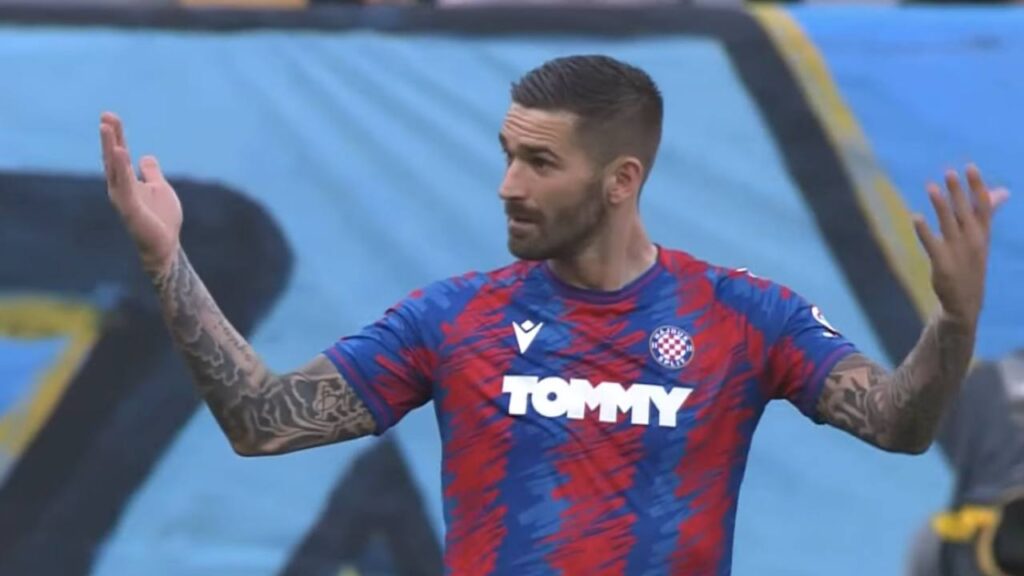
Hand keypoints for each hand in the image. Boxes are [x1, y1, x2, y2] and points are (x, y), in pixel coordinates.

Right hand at [100, 112, 181, 276]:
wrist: (166, 245)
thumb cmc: (161, 219)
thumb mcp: (160, 188)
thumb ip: (152, 173)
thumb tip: (145, 156)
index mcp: (128, 181)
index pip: (120, 154)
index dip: (116, 135)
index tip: (110, 116)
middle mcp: (121, 187)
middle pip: (113, 158)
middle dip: (110, 137)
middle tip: (105, 116)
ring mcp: (123, 198)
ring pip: (115, 169)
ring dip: (111, 147)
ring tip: (107, 129)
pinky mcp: (129, 208)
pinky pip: (124, 185)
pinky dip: (121, 168)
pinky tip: (120, 152)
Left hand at [912, 164, 1009, 328]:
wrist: (965, 302)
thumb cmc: (971, 264)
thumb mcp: (982, 238)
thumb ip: (986, 213)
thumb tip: (1001, 191)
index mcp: (983, 233)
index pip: (983, 206)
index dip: (976, 186)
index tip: (970, 167)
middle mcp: (973, 240)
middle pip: (965, 211)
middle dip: (958, 192)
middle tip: (949, 172)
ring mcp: (957, 252)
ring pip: (948, 224)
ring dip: (940, 205)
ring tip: (931, 187)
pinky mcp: (943, 264)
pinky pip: (932, 244)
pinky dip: (924, 231)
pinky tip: (915, 217)